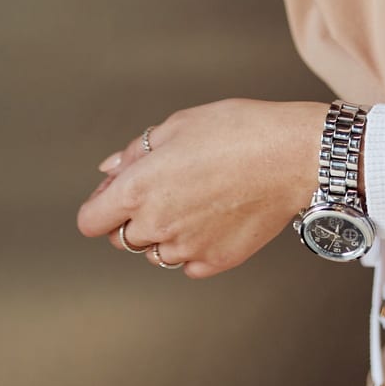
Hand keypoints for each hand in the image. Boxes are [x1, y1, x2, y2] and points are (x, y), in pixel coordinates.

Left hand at [76, 98, 327, 279]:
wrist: (293, 155)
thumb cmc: (238, 130)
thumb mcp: (181, 123)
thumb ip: (139, 150)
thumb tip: (111, 170)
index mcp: (139, 188)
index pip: (91, 220)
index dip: (101, 205)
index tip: (119, 192)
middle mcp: (156, 225)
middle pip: (121, 239)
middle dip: (132, 217)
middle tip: (166, 187)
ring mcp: (185, 248)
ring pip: (155, 252)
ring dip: (163, 232)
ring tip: (196, 199)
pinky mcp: (214, 262)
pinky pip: (188, 262)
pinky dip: (193, 246)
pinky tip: (214, 216)